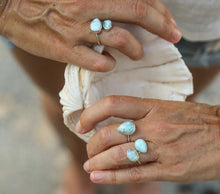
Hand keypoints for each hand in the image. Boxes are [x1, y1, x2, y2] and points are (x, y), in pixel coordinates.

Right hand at [0, 0, 180, 70]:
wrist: (10, 6)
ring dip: (135, 49)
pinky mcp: (65, 51)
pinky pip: (98, 62)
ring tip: (138, 54)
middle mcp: (88, 6)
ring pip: (121, 39)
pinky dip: (109, 64)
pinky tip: (109, 64)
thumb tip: (126, 8)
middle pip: (137, 15)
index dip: (160, 11)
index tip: (172, 24)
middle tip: (174, 37)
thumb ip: (103, 0)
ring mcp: (77, 30)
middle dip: (162, 28)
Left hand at [76, 96, 219, 183]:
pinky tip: (97, 177)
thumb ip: (145, 114)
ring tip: (90, 166)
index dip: (91, 114)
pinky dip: (111, 177)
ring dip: (97, 162)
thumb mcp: (170, 108)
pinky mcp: (170, 170)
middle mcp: (154, 126)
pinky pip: (134, 174)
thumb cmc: (198, 120)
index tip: (82, 124)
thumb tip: (120, 122)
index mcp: (153, 106)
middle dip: (92, 144)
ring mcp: (161, 149)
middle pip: (109, 134)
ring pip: (118, 155)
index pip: (113, 104)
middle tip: (89, 150)